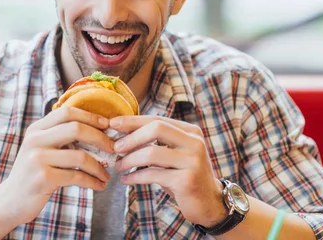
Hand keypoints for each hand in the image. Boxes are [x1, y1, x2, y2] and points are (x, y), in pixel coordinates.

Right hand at [0, 106, 113, 224]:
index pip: (67, 112)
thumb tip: (98, 129)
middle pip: (76, 128)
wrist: (10, 201)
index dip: (91, 116)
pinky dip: (93, 181)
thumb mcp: (41, 148)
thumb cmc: (34, 173)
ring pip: (80, 156)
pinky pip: (77, 177)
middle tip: (114, 148)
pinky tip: (99, 185)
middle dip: (100, 138)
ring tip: (107, 175)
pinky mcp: (43, 178)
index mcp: (36, 128)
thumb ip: (60, 136)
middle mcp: (35, 139)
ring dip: (99, 167)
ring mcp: (37, 158)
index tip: (108, 125)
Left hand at [110, 116, 226, 226]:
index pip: (157, 119)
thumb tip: (123, 132)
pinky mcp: (186, 181)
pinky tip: (126, 179)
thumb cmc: (185, 175)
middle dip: (131, 137)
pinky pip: (153, 174)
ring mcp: (192, 161)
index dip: (133, 120)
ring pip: (152, 153)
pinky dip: (135, 177)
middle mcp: (194, 142)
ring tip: (119, 166)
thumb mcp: (175, 153)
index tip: (113, 124)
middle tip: (115, 147)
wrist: (209, 203)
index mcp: (190, 131)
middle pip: (156, 129)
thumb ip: (157, 141)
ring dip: (130, 159)